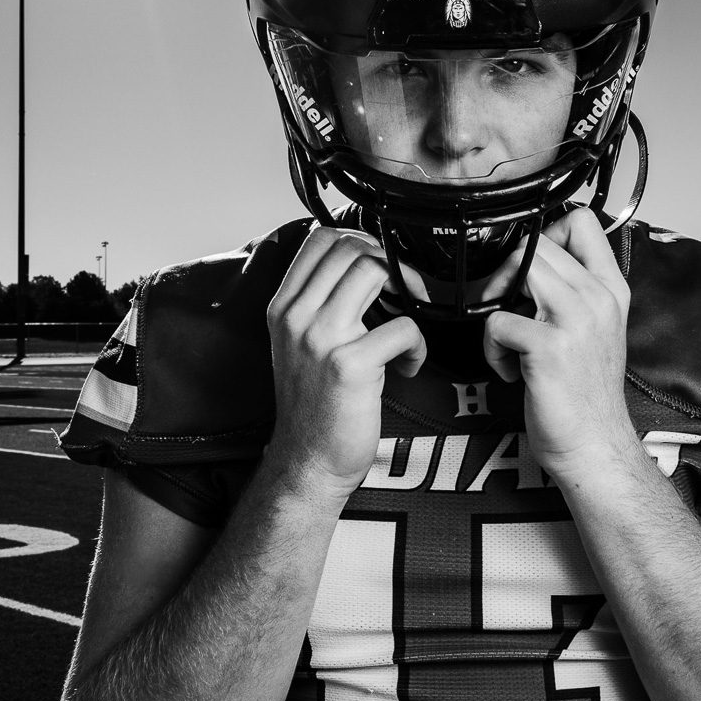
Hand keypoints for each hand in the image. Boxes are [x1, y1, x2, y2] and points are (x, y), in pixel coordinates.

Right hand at [264, 227, 425, 502]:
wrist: (307, 462)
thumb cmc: (313, 403)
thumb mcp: (299, 343)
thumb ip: (319, 303)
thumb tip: (362, 260)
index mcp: (283, 307)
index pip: (320, 238)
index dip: (359, 240)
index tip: (379, 265)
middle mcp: (296, 316)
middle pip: (351, 248)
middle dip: (388, 262)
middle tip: (404, 292)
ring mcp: (320, 338)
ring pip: (374, 270)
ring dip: (406, 292)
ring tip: (404, 324)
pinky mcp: (349, 365)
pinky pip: (402, 326)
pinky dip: (417, 345)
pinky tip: (408, 365)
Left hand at [481, 209, 636, 485]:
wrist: (594, 446)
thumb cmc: (585, 393)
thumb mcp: (594, 329)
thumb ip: (573, 290)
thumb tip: (529, 259)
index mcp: (611, 289)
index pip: (580, 220)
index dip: (544, 231)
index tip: (531, 267)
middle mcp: (598, 297)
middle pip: (537, 241)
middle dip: (507, 270)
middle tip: (505, 307)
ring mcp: (576, 320)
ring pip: (518, 267)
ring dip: (497, 299)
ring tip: (507, 335)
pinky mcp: (549, 347)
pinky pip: (497, 321)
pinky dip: (492, 348)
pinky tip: (509, 370)